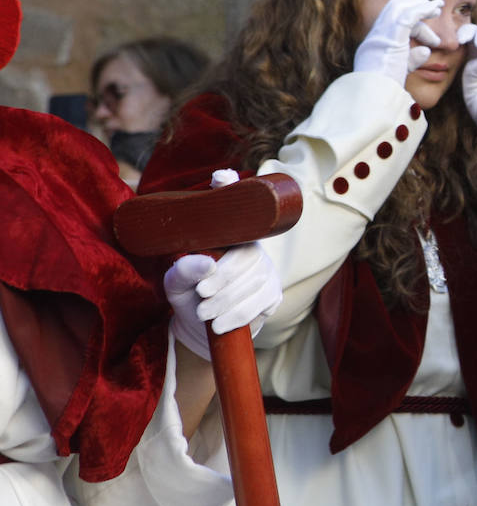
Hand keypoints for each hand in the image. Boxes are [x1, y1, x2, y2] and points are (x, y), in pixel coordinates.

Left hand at [164, 172, 283, 359]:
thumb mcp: (175, 283)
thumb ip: (182, 270)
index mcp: (229, 237)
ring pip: (256, 282)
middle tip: (201, 295)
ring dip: (228, 300)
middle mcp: (252, 247)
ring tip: (204, 314)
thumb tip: (207, 264)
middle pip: (249, 257)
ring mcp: (267, 271)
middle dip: (225, 279)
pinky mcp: (273, 295)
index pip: (232, 205)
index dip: (227, 187)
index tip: (219, 177)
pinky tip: (220, 323)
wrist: (205, 328)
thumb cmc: (189, 295)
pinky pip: (262, 302)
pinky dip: (239, 314)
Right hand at [353, 0, 443, 84]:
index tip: (426, 21)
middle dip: (414, 5)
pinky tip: (435, 9)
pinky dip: (423, 10)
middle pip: (393, 8)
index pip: (390, 21)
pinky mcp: (392, 36)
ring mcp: (382, 34)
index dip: (410, 18)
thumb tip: (426, 51)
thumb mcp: (400, 71)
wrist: (376, 95)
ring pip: (400, 7)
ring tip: (438, 7)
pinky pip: (409, 16)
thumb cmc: (386, 90)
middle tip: (434, 8)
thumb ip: (412, 59)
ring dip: (420, 5)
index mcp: (375, 44)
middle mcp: (376, 35)